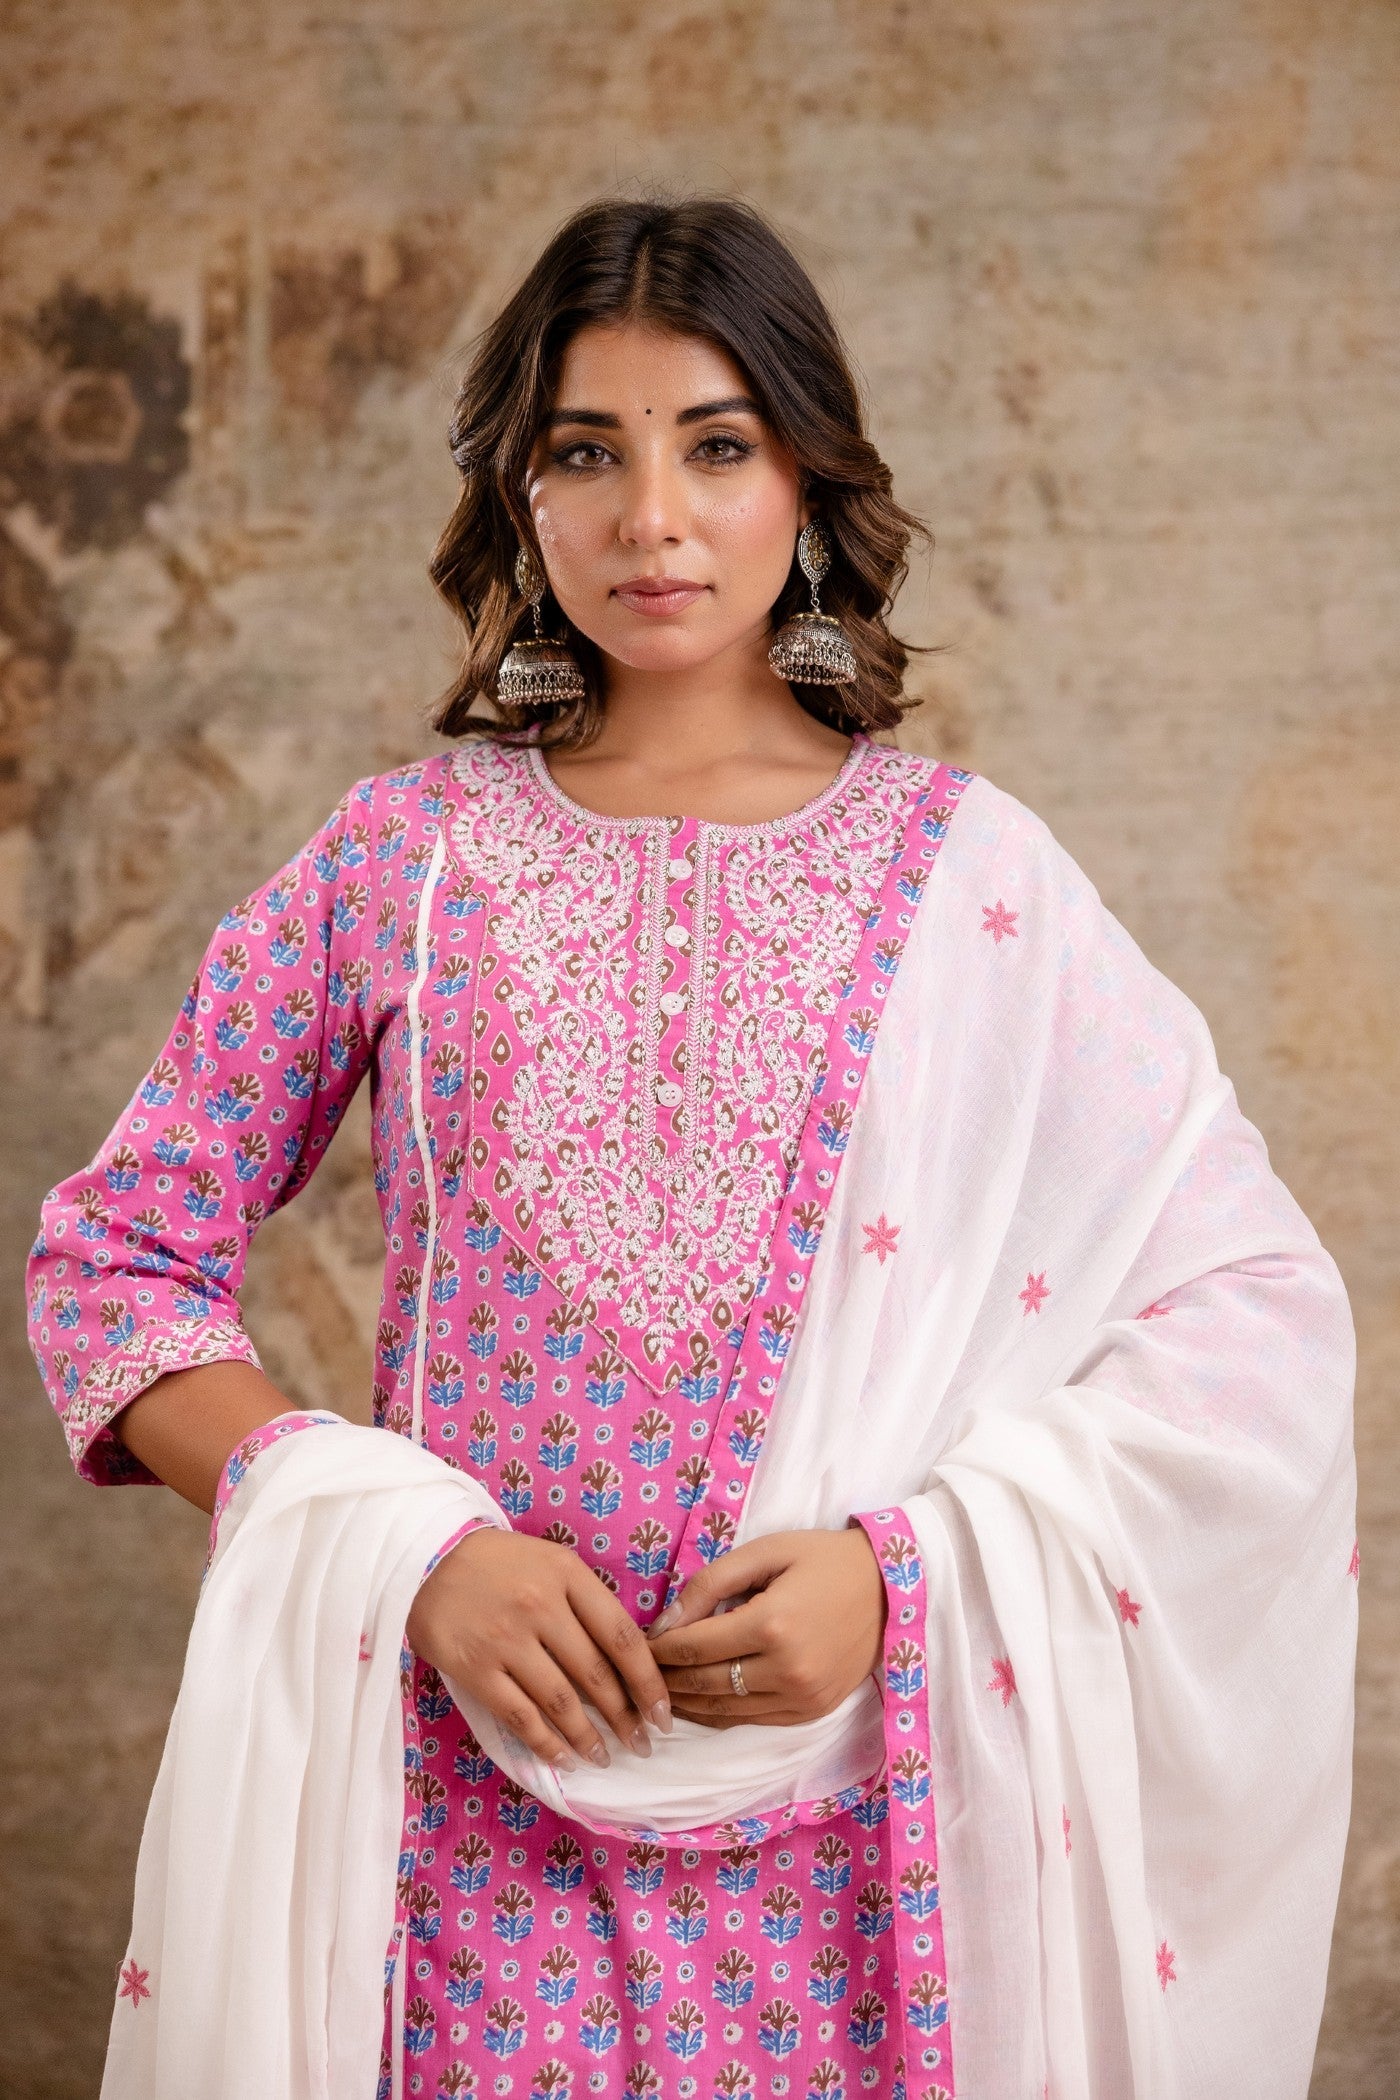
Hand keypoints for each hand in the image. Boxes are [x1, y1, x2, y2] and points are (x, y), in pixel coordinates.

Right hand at [405, 1527, 672, 1770]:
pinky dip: (545, 1743)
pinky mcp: (476, 1668)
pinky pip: (520, 1715)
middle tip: (642, 1744)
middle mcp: (541, 1607)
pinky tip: (563, 1758)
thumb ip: (586, 1602)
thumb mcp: (551, 1562)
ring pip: (561, 1701)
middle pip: (596, 1674)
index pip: (622, 1636)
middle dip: (626, 1717)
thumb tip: (628, 1658)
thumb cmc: (499, 1563)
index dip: (648, 1681)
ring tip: (605, 1757)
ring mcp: (507, 1640)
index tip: (663, 1712)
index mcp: (567, 1575)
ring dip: (589, 1737)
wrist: (426, 1559)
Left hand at [644, 1526, 887, 1727]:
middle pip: (702, 1683)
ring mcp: (800, 1697)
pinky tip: (697, 1703)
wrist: (891, 1588)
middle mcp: (785, 1670)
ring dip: (685, 1701)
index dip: (658, 1648)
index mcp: (771, 1624)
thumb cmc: (824, 1560)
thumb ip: (711, 1583)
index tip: (639, 1643)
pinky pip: (750, 1720)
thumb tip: (665, 1623)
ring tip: (658, 1689)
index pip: (694, 1647)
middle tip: (638, 1670)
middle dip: (664, 1677)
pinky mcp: (811, 1712)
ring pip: (722, 1710)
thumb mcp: (766, 1552)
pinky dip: (718, 1714)